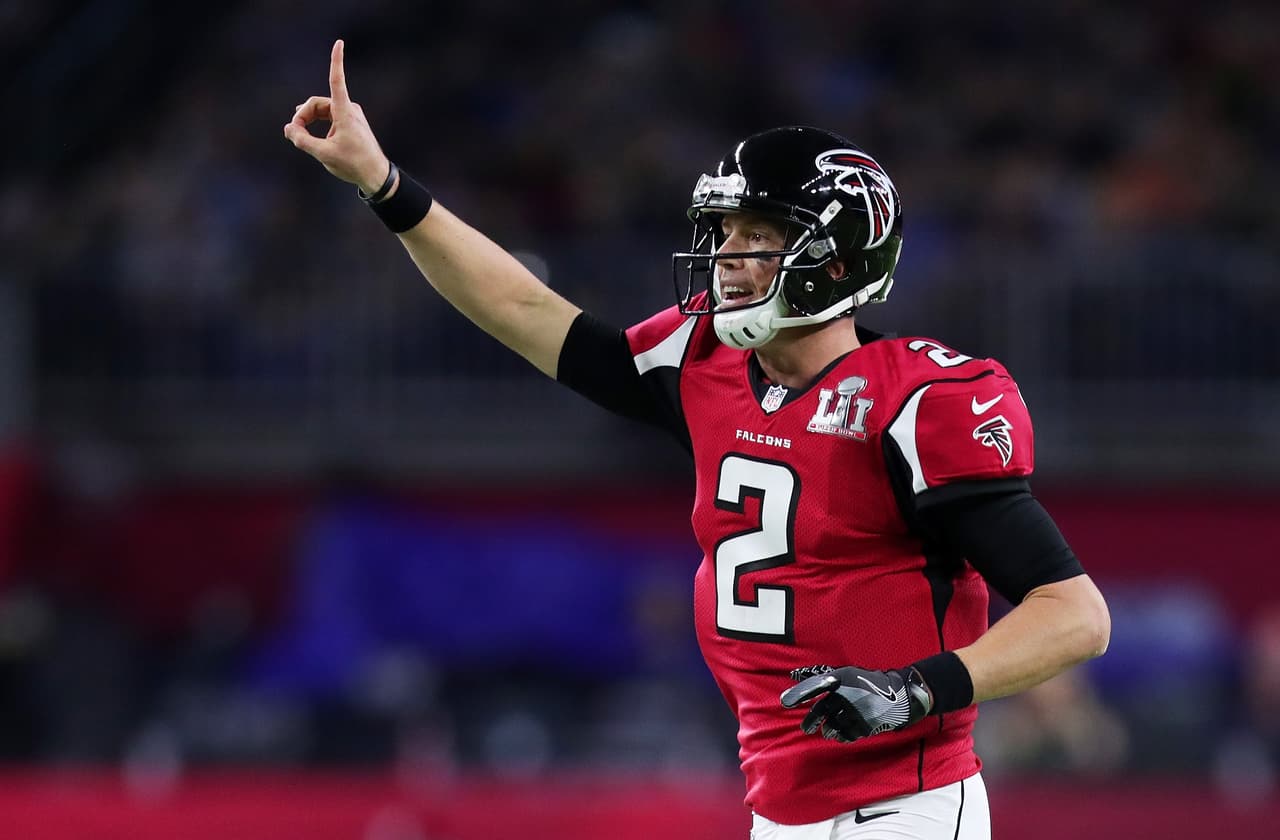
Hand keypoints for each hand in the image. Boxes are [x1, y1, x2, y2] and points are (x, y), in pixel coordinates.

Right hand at [284, 40, 391, 194]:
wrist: (375, 176)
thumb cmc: (353, 164)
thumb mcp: (323, 154)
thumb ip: (302, 140)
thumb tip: (289, 128)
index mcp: (345, 112)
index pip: (337, 81)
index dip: (336, 61)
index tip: (339, 43)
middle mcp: (349, 109)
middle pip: (317, 104)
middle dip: (302, 116)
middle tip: (293, 133)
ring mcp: (350, 115)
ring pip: (321, 111)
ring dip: (308, 121)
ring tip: (298, 135)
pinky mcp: (349, 123)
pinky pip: (327, 117)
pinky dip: (316, 124)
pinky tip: (306, 131)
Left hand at [780, 665, 931, 742]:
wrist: (899, 695)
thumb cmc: (867, 682)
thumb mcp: (846, 673)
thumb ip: (820, 675)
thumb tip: (794, 674)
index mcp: (842, 679)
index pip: (815, 685)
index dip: (799, 693)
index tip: (785, 702)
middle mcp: (847, 695)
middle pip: (821, 711)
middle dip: (811, 722)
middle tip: (806, 728)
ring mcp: (856, 712)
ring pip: (832, 726)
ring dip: (827, 730)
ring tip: (827, 730)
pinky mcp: (865, 726)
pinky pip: (846, 735)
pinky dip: (840, 736)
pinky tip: (840, 734)